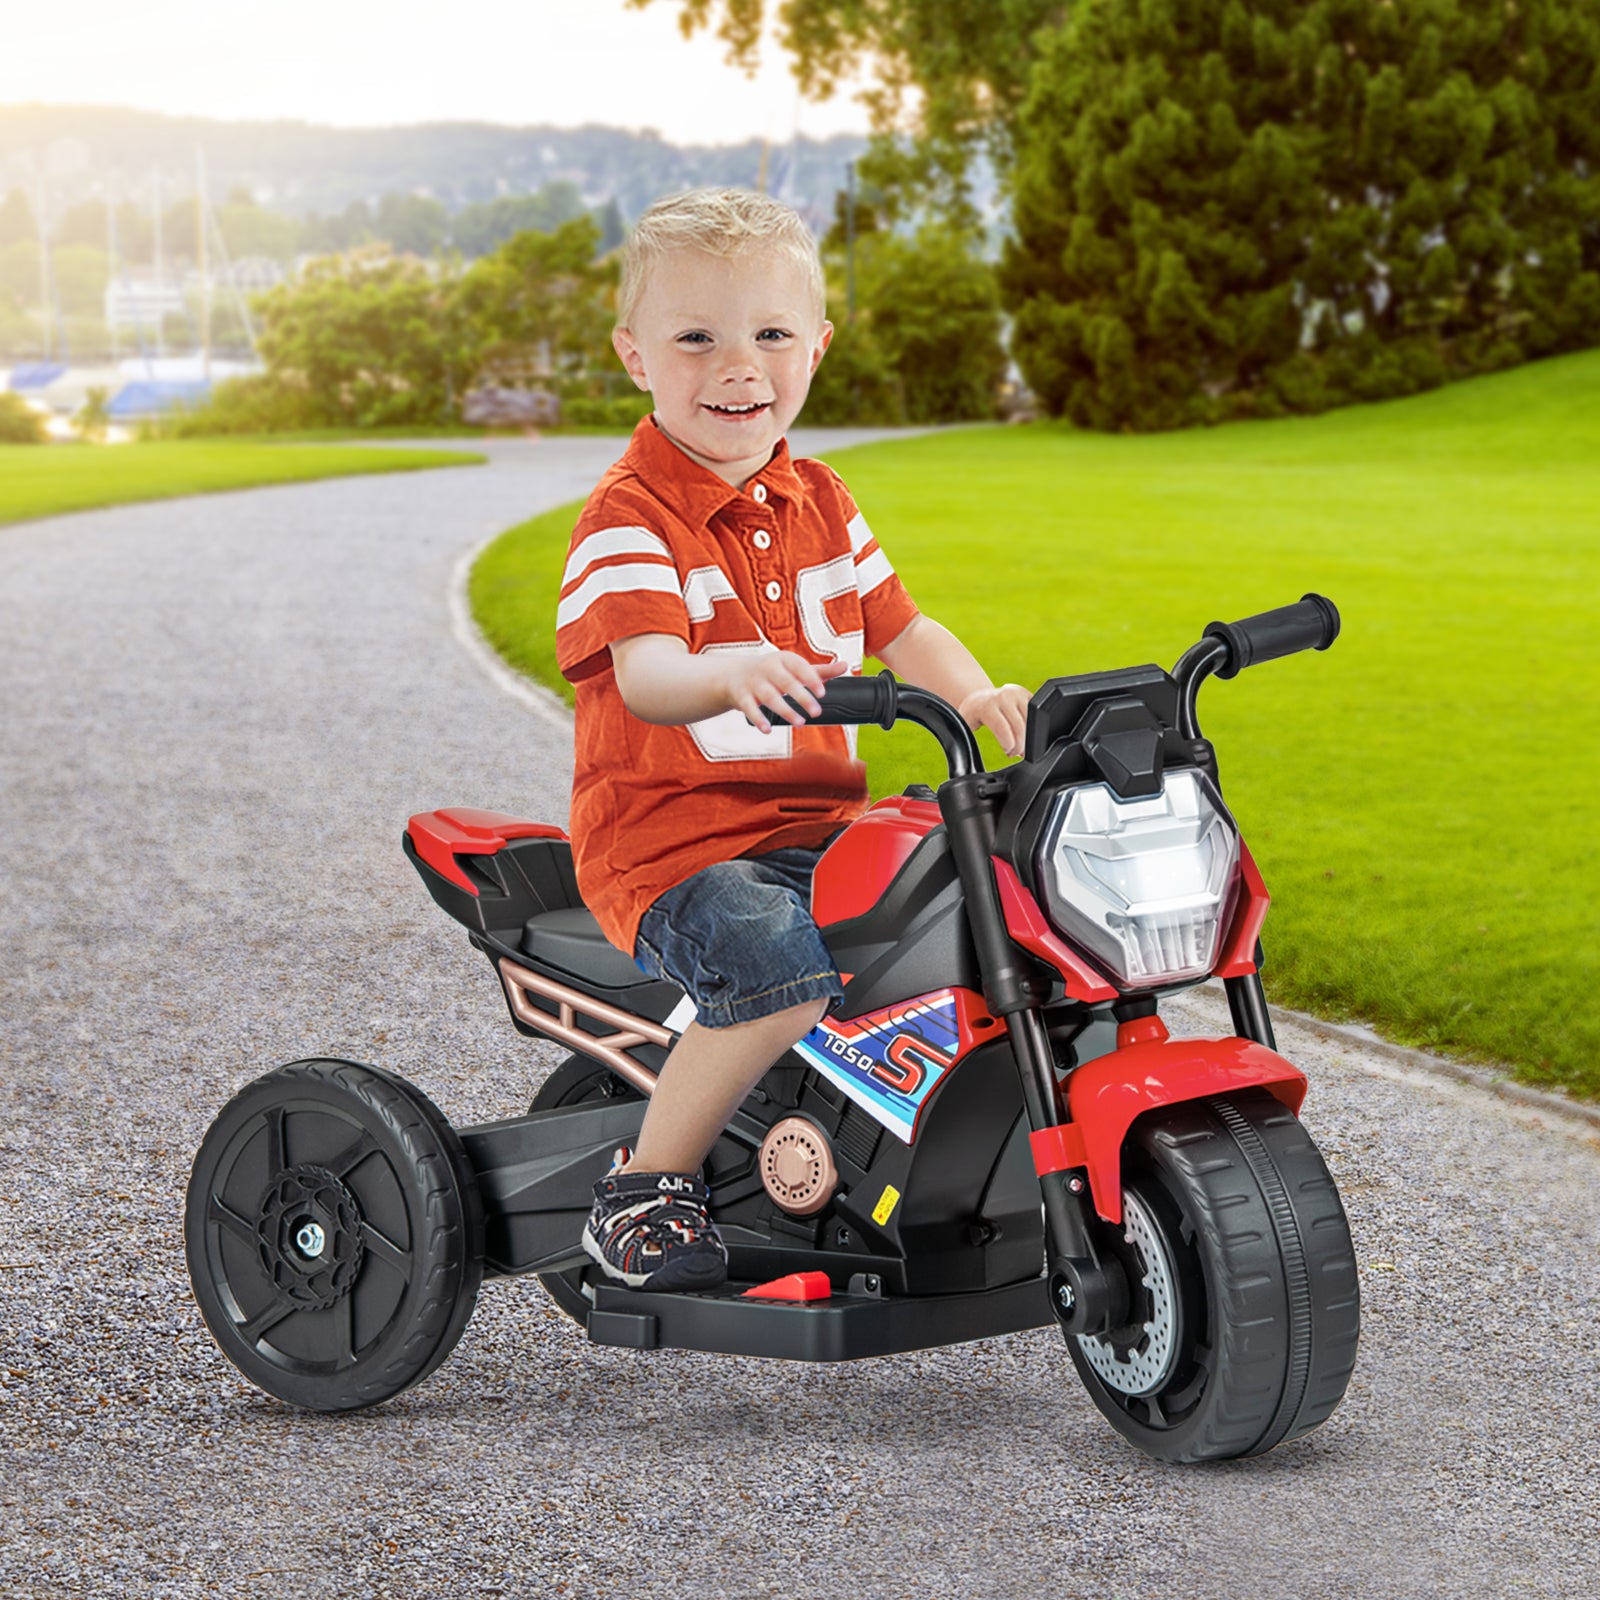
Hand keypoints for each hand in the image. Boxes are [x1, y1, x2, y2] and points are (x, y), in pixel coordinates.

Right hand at [731, 652, 852, 734]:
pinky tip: (768, 729)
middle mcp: (768, 668)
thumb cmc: (772, 673)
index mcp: (784, 659)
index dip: (811, 679)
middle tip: (816, 712)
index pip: (799, 667)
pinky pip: (750, 708)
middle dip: (802, 697)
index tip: (823, 693)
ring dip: (785, 710)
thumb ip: (819, 671)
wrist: (734, 675)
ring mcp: (753, 682)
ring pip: (769, 697)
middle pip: (786, 682)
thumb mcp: (794, 668)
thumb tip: (846, 666)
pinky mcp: (741, 696)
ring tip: (800, 723)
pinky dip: (758, 719)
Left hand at [958, 683, 1030, 758]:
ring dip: (1028, 738)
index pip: (1003, 728)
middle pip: (1019, 727)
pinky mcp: (1026, 693)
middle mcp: (1003, 696)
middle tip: (1014, 753)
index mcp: (987, 705)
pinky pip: (1035, 715)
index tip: (1008, 752)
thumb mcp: (966, 726)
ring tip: (1020, 746)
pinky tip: (1024, 735)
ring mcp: (1016, 694)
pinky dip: (1032, 728)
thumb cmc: (972, 715)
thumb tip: (971, 756)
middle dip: (1020, 745)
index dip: (1008, 744)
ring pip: (1031, 721)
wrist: (979, 697)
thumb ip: (968, 739)